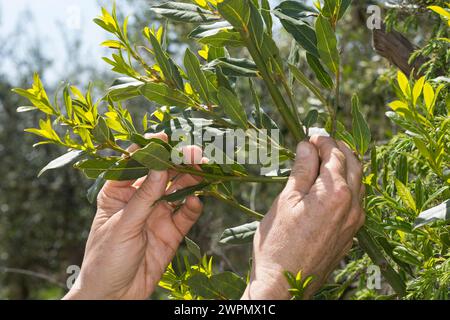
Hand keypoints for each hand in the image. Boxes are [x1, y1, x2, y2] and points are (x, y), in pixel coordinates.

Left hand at [64, 133, 204, 299]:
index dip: (150, 149)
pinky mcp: (171, 232)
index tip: (166, 137)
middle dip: (178, 162)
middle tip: (196, 154)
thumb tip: (161, 165)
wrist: (115, 297)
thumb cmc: (105, 259)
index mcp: (118, 192)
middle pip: (162, 174)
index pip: (134, 163)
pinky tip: (196, 201)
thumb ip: (145, 196)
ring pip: (178, 191)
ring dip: (191, 180)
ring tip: (205, 170)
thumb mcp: (123, 225)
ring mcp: (157, 215)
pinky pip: (186, 214)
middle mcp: (139, 199)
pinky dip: (193, 206)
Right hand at [242, 136, 364, 299]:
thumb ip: (301, 170)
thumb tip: (307, 146)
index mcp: (335, 193)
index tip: (310, 135)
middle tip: (319, 143)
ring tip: (325, 159)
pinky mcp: (351, 233)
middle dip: (337, 148)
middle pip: (353, 164)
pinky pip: (357, 199)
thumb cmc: (278, 243)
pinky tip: (331, 184)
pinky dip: (347, 184)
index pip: (334, 154)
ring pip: (358, 181)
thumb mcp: (285, 201)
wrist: (286, 283)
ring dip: (345, 165)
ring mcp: (355, 220)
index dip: (323, 140)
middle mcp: (352, 205)